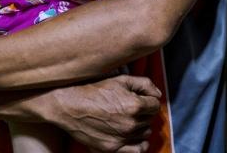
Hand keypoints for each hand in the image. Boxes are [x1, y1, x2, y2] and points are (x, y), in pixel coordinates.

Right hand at [47, 75, 161, 151]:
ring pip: (145, 134)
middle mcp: (130, 124)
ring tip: (129, 120)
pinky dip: (139, 144)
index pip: (155, 105)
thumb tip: (158, 95)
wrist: (68, 106)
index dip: (149, 101)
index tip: (141, 99)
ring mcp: (121, 138)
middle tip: (132, 108)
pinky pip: (137, 150)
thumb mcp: (120, 80)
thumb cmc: (94, 90)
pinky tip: (134, 137)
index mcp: (134, 105)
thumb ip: (144, 84)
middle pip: (150, 119)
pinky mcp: (112, 148)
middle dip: (144, 113)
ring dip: (141, 127)